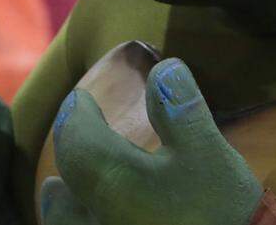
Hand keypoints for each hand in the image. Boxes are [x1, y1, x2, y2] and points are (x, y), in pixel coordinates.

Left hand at [41, 59, 263, 224]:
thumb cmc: (220, 210)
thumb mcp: (208, 150)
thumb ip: (179, 108)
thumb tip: (164, 67)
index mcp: (112, 177)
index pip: (78, 137)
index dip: (77, 113)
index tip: (80, 99)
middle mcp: (97, 213)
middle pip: (68, 178)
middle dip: (70, 147)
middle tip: (74, 128)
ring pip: (65, 219)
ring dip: (62, 199)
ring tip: (55, 189)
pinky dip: (77, 222)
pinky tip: (87, 222)